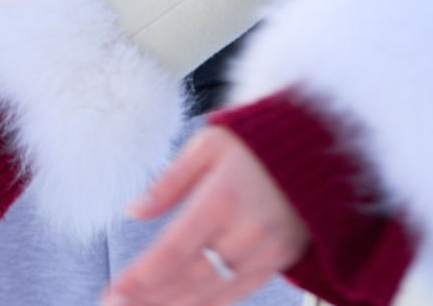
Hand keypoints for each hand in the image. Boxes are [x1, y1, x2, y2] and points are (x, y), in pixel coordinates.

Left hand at [101, 127, 306, 305]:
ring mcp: (268, 251)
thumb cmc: (254, 143)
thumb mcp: (206, 145)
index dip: (142, 276)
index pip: (174, 249)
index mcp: (222, 199)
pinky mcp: (282, 260)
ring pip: (215, 292)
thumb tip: (132, 210)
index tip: (114, 292)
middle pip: (190, 277)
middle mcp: (247, 231)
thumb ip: (168, 182)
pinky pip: (241, 292)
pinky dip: (211, 304)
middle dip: (150, 297)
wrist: (318, 148)